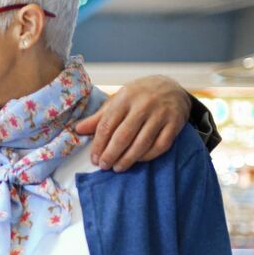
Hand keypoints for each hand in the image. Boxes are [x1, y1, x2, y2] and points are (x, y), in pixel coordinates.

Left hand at [74, 75, 190, 171]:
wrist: (172, 86)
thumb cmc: (139, 96)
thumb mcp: (118, 100)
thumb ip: (99, 116)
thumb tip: (78, 129)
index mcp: (125, 98)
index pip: (107, 125)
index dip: (99, 145)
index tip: (94, 159)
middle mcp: (144, 105)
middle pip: (123, 136)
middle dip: (111, 154)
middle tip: (104, 166)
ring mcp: (161, 114)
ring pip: (142, 143)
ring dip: (128, 159)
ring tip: (118, 168)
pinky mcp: (175, 123)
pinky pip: (160, 145)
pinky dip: (148, 156)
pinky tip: (138, 160)